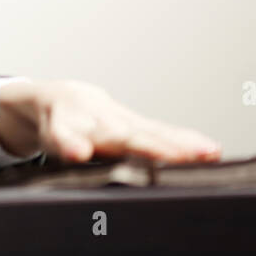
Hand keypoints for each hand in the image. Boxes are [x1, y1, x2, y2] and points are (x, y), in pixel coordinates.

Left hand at [0, 79, 222, 163]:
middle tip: (173, 156)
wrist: (59, 98)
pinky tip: (211, 150)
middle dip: (145, 147)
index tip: (77, 151)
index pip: (65, 136)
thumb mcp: (44, 141)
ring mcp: (117, 118)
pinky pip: (162, 132)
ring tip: (206, 154)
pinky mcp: (136, 122)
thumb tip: (71, 156)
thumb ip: (59, 148)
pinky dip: (186, 141)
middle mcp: (93, 119)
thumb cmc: (52, 126)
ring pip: (147, 132)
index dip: (70, 144)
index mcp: (60, 127)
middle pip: (119, 135)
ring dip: (177, 145)